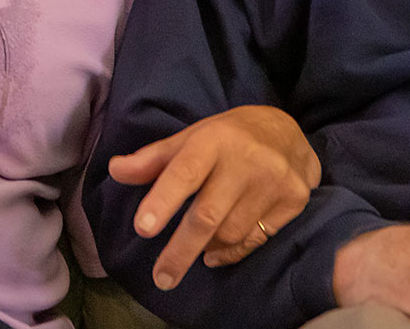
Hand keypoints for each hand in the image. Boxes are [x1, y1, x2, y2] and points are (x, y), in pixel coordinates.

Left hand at [107, 105, 319, 289]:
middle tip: (162, 277)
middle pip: (208, 214)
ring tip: (196, 247)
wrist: (289, 132)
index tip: (143, 228)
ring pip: (230, 233)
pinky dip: (230, 252)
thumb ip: (153, 159)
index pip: (185, 171)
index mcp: (214, 139)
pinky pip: (254, 240)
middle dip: (181, 250)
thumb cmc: (229, 137)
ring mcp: (274, 182)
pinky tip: (216, 252)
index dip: (163, 200)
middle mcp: (246, 160)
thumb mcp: (191, 138)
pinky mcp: (294, 201)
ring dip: (206, 247)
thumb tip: (115, 171)